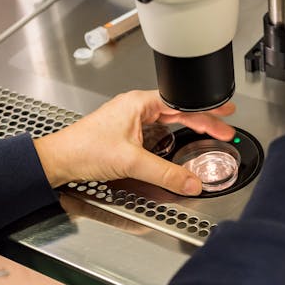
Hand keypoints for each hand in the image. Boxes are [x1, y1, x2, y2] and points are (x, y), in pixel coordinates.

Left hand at [33, 90, 235, 195]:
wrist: (58, 160)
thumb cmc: (83, 149)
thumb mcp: (131, 162)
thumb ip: (165, 173)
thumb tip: (191, 182)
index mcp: (139, 102)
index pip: (182, 103)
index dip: (206, 111)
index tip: (225, 114)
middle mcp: (135, 106)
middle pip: (178, 110)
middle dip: (202, 118)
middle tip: (224, 124)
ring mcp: (129, 119)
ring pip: (167, 120)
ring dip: (187, 126)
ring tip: (207, 132)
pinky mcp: (125, 132)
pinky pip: (156, 130)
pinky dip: (171, 136)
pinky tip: (178, 144)